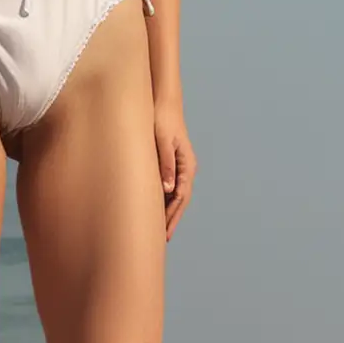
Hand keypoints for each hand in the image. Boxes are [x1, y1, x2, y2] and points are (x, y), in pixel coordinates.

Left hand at [154, 100, 196, 239]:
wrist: (164, 104)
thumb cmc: (161, 120)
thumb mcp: (162, 142)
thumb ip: (165, 164)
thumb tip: (168, 190)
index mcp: (187, 165)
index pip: (181, 197)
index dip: (172, 215)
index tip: (164, 231)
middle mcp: (187, 168)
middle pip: (181, 200)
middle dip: (172, 219)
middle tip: (163, 239)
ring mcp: (181, 166)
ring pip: (177, 195)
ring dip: (170, 212)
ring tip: (160, 230)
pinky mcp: (172, 163)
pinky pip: (171, 187)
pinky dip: (165, 200)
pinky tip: (156, 209)